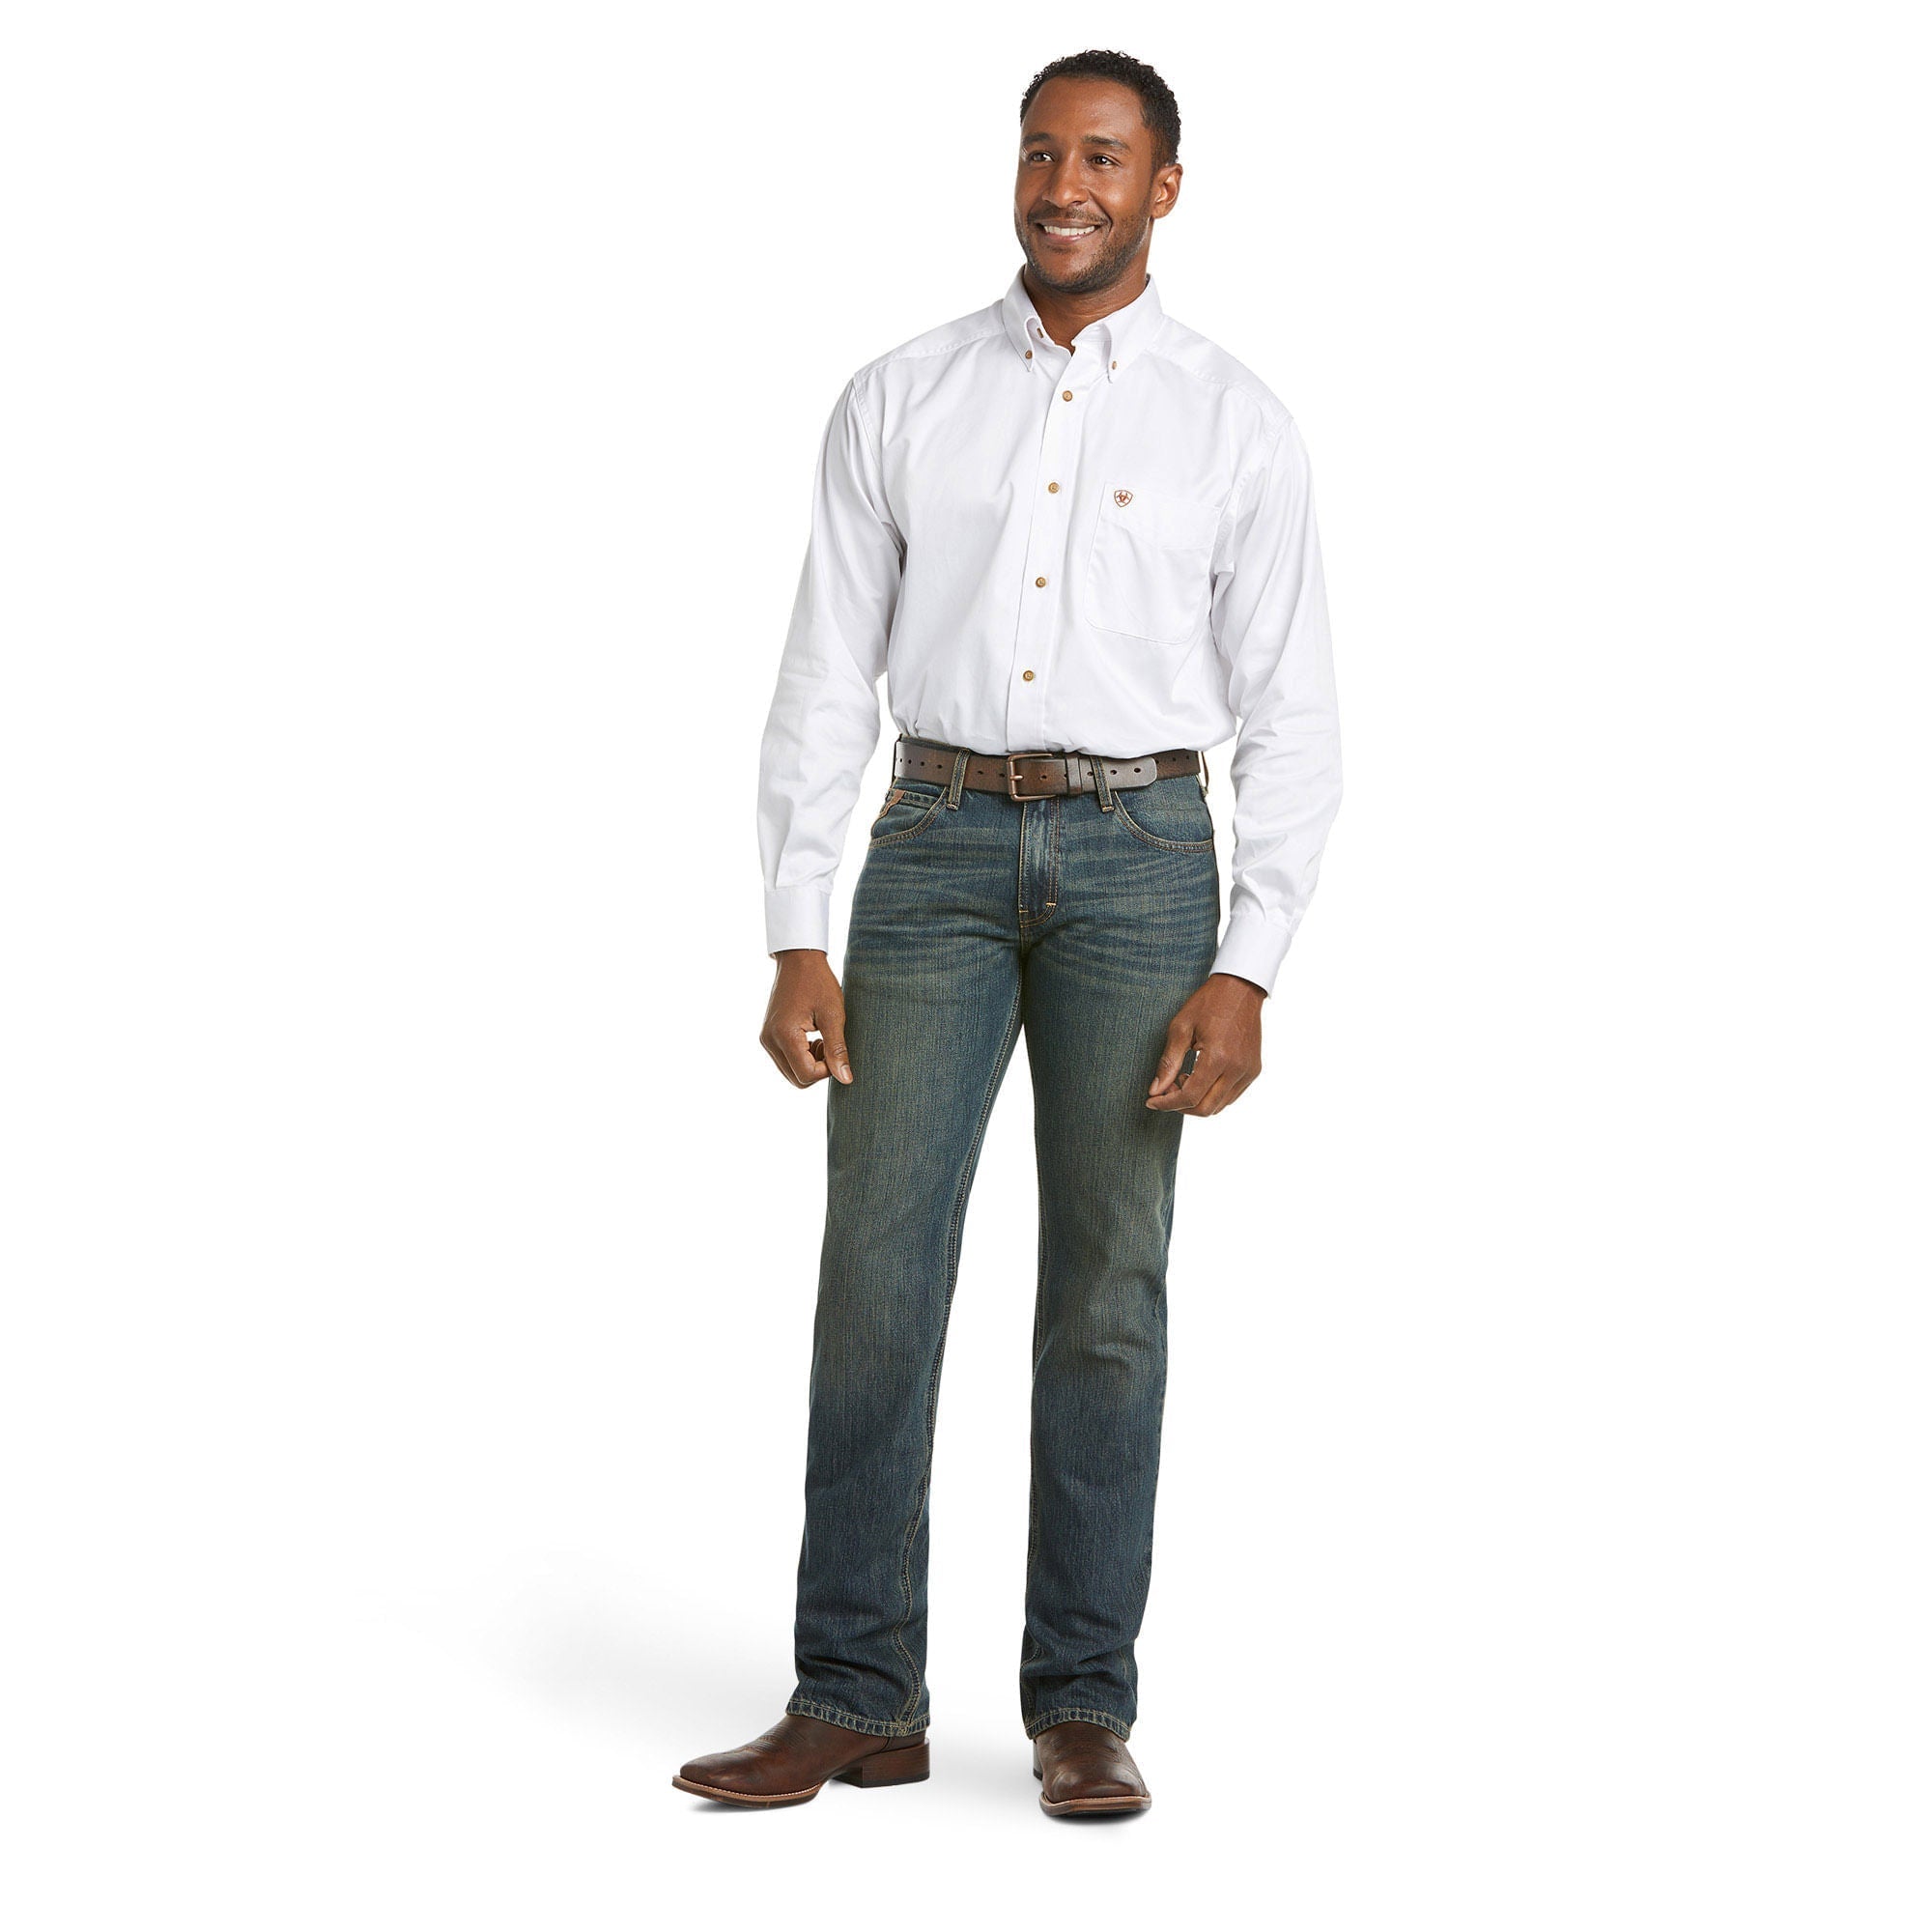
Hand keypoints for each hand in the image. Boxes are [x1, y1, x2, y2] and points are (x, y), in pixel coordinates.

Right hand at [760, 949, 852, 1087]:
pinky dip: (801, 1057)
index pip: (806, 1075)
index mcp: (784, 1035)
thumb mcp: (834, 1015)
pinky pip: (785, 1061)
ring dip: (810, 1064)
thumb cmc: (818, 982)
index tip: (836, 1050)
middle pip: (797, 1079)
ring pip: (791, 1072)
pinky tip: (812, 1038)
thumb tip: (846, 1079)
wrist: (798, 960)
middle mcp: (770, 1040)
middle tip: (830, 1046)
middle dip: (818, 1070)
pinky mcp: (768, 1036)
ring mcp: (766, 1038)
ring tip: (822, 1040)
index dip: (827, 1070)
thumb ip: (837, 1049)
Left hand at [1145, 972, 1265, 1115]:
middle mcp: (1237, 1069)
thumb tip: (1155, 1091)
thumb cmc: (1208, 1004)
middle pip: (1206, 1108)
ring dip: (1197, 1101)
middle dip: (1180, 1105)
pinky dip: (1212, 1095)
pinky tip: (1199, 1077)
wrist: (1240, 988)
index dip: (1167, 1104)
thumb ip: (1168, 1063)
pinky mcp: (1254, 1070)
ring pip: (1219, 1106)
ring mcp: (1249, 1071)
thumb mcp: (1180, 1028)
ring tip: (1183, 1078)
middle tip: (1165, 1090)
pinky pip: (1231, 1096)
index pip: (1190, 1097)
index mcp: (1218, 1058)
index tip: (1152, 1101)